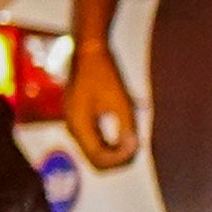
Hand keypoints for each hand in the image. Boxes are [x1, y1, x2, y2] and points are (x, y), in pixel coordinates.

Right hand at [64, 39, 144, 171]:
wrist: (89, 53)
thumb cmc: (104, 74)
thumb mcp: (121, 103)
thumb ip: (127, 129)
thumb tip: (133, 149)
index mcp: (79, 126)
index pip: (98, 158)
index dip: (120, 159)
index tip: (137, 146)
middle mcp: (73, 129)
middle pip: (95, 159)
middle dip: (118, 158)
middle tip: (138, 146)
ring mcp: (74, 125)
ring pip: (94, 152)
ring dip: (115, 152)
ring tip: (134, 142)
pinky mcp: (79, 120)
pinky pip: (94, 141)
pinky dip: (110, 143)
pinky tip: (126, 135)